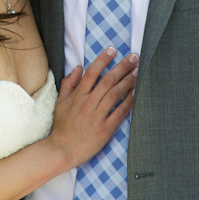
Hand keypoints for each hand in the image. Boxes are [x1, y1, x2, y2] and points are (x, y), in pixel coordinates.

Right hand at [48, 48, 137, 168]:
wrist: (63, 149)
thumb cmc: (62, 126)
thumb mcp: (61, 102)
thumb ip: (69, 83)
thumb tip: (78, 67)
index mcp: (78, 95)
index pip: (92, 72)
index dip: (103, 59)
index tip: (113, 49)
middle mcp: (89, 103)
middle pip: (108, 80)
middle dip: (122, 66)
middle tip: (134, 57)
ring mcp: (98, 116)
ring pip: (115, 94)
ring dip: (128, 81)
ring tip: (137, 72)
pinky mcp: (105, 129)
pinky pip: (119, 112)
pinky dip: (128, 102)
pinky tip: (135, 93)